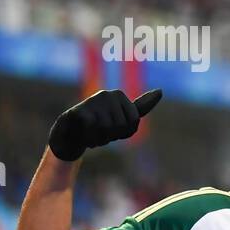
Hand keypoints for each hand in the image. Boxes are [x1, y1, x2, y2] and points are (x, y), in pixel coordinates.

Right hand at [48, 88, 162, 160]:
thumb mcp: (122, 117)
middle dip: (112, 136)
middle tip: (100, 132)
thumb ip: (141, 107)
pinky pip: (94, 131)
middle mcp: (107, 94)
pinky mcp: (79, 111)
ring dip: (100, 139)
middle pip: (122, 126)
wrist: (69, 135)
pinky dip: (90, 139)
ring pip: (108, 130)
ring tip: (91, 133)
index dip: (124, 132)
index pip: (134, 121)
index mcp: (119, 95)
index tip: (113, 129)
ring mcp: (93, 101)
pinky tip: (83, 134)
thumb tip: (160, 91)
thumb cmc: (98, 127)